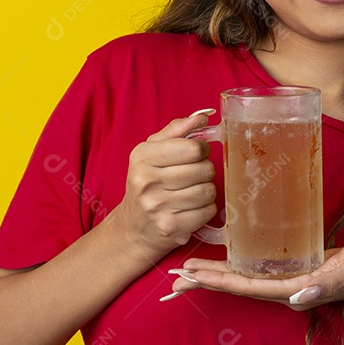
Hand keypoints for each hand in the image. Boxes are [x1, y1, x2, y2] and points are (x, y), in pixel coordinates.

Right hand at [114, 110, 218, 256]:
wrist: (134, 227)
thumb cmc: (148, 183)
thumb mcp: (152, 152)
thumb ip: (177, 130)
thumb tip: (204, 116)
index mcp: (142, 157)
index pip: (194, 147)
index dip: (202, 150)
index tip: (196, 154)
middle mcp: (146, 182)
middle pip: (205, 169)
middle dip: (204, 171)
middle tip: (192, 176)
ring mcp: (158, 207)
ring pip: (209, 191)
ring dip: (206, 191)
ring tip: (190, 192)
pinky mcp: (171, 227)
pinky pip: (208, 211)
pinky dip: (205, 209)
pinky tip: (190, 208)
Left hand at [162, 234, 343, 309]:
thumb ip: (329, 282)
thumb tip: (299, 296)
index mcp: (292, 289)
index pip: (245, 286)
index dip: (215, 280)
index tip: (188, 274)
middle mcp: (283, 288)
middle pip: (235, 285)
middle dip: (204, 279)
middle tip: (171, 275)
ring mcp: (286, 280)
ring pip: (241, 278)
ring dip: (213, 273)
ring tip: (185, 268)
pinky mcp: (290, 270)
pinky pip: (254, 269)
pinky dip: (232, 264)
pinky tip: (220, 255)